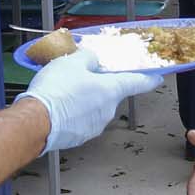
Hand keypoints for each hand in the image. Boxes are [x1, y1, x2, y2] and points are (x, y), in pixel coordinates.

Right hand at [16, 50, 165, 154]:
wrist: (35, 121)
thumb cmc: (56, 91)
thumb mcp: (72, 62)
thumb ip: (87, 58)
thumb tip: (92, 59)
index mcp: (111, 90)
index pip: (138, 82)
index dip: (149, 78)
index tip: (158, 76)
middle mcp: (108, 110)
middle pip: (110, 93)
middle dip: (98, 85)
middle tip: (81, 76)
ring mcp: (94, 125)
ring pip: (94, 107)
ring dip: (84, 99)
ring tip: (63, 91)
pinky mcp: (80, 136)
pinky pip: (81, 120)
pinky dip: (73, 112)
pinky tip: (59, 105)